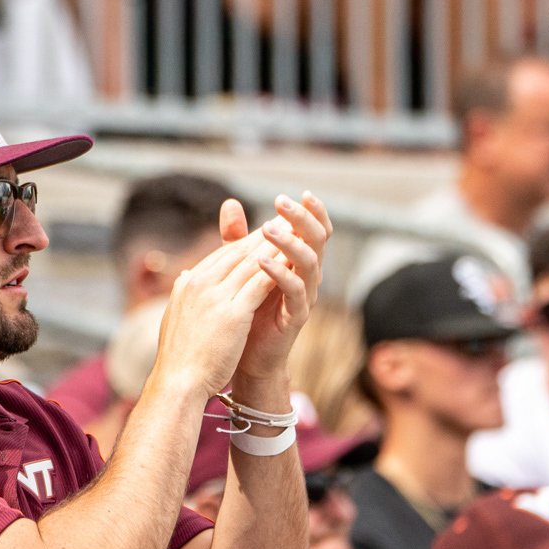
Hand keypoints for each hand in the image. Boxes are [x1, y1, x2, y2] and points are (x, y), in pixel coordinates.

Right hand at [149, 222, 282, 404]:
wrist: (177, 383)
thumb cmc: (179, 357)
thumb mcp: (177, 314)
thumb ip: (185, 293)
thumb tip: (184, 277)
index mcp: (187, 283)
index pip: (221, 255)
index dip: (246, 242)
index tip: (265, 233)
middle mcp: (200, 283)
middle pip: (237, 252)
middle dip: (264, 236)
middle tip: (287, 223)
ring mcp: (215, 296)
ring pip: (251, 262)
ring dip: (276, 247)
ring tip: (296, 236)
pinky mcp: (232, 313)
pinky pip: (261, 283)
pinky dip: (278, 270)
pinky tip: (295, 264)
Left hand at [225, 191, 330, 389]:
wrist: (243, 356)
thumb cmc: (246, 309)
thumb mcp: (240, 268)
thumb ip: (238, 237)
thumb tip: (230, 202)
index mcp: (298, 263)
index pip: (314, 231)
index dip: (313, 212)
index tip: (301, 193)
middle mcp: (308, 277)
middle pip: (317, 241)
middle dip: (302, 219)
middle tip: (281, 202)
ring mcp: (304, 297)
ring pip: (310, 264)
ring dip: (290, 243)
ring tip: (267, 228)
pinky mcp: (296, 317)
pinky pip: (295, 293)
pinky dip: (281, 275)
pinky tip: (263, 262)